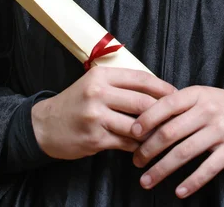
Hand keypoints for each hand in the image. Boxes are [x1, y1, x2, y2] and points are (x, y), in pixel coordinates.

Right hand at [32, 67, 175, 159]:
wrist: (46, 124)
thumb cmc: (76, 101)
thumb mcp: (94, 83)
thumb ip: (120, 83)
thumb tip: (156, 89)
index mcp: (101, 76)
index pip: (141, 79)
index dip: (162, 87)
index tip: (177, 95)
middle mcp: (98, 93)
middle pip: (143, 102)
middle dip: (163, 112)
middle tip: (176, 118)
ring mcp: (96, 117)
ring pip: (137, 126)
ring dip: (153, 133)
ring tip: (164, 134)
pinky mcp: (95, 138)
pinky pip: (126, 143)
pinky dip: (138, 146)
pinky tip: (144, 147)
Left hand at [131, 86, 223, 198]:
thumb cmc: (220, 105)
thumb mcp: (200, 96)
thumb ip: (177, 104)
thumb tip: (143, 116)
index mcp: (195, 94)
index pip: (166, 105)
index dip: (147, 119)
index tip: (132, 133)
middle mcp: (207, 110)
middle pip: (171, 132)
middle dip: (149, 149)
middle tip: (136, 161)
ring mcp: (220, 130)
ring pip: (185, 152)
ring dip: (162, 169)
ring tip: (147, 180)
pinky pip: (208, 168)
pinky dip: (192, 182)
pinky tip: (179, 191)